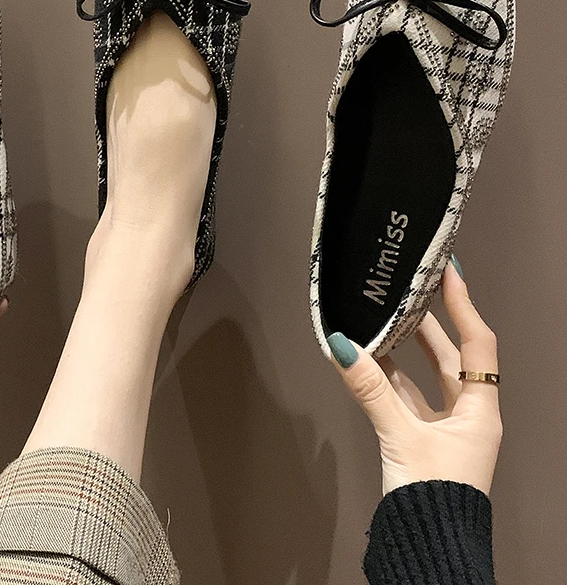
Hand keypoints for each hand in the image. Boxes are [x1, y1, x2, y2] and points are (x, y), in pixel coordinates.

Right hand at [327, 261, 501, 494]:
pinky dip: (390, 381)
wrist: (431, 550)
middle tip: (411, 291)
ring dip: (407, 352)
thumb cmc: (434, 495)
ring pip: (428, 378)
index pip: (478, 343)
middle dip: (431, 323)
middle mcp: (469, 415)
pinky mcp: (425, 442)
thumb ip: (371, 390)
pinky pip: (409, 400)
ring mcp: (447, 429)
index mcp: (481, 411)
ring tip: (386, 320)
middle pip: (453, 357)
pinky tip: (370, 364)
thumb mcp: (402, 436)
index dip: (464, 304)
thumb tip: (342, 346)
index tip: (449, 272)